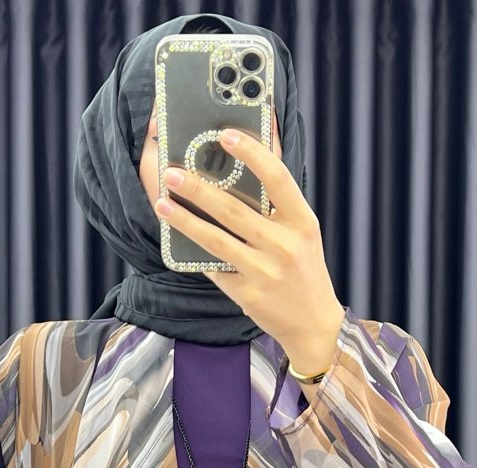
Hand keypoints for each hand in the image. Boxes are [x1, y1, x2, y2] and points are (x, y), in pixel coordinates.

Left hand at [155, 128, 344, 374]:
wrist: (313, 323)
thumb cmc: (303, 270)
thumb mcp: (302, 233)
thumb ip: (278, 205)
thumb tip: (246, 166)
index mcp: (302, 221)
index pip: (277, 178)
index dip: (251, 153)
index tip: (225, 135)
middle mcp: (284, 245)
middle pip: (233, 209)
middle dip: (199, 188)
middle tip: (173, 172)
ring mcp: (264, 272)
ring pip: (215, 239)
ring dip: (184, 220)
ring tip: (163, 203)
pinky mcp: (246, 294)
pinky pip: (213, 268)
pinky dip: (193, 252)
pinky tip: (174, 239)